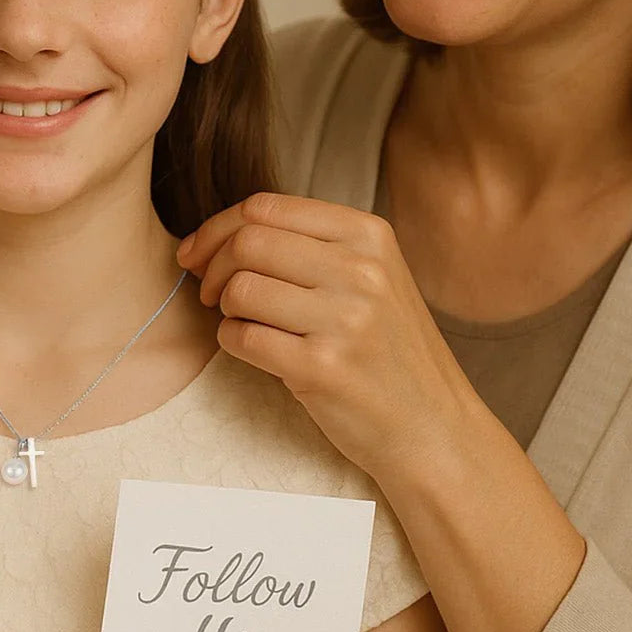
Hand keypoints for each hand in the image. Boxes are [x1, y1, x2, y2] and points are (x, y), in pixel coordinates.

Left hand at [178, 193, 480, 484]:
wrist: (433, 425)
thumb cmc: (389, 349)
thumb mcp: (372, 276)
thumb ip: (308, 246)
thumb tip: (214, 235)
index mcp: (369, 234)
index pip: (265, 207)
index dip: (217, 227)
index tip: (199, 253)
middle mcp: (361, 270)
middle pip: (247, 242)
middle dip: (212, 267)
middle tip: (210, 293)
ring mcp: (345, 319)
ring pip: (240, 289)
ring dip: (224, 308)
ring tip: (243, 322)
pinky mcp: (323, 368)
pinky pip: (241, 338)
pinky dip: (233, 342)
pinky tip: (257, 350)